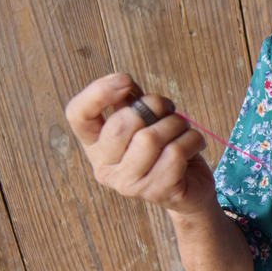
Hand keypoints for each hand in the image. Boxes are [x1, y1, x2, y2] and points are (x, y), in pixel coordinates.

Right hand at [65, 73, 215, 215]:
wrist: (192, 186)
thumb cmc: (166, 147)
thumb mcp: (146, 119)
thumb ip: (131, 102)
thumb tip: (123, 83)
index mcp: (95, 144)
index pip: (78, 115)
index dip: (97, 92)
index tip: (125, 79)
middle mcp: (104, 167)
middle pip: (121, 124)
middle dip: (155, 106)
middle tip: (169, 109)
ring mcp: (128, 184)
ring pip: (150, 138)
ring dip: (177, 124)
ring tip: (182, 130)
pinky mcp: (156, 191)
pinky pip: (176, 152)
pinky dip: (192, 140)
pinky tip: (193, 145)